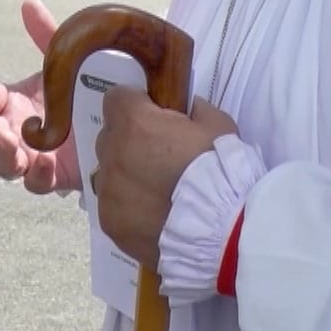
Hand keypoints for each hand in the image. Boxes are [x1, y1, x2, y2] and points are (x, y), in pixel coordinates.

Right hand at [0, 0, 80, 194]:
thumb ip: (47, 35)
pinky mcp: (55, 176)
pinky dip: (37, 175)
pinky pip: (37, 183)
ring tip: (12, 144)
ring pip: (4, 163)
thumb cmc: (80, 89)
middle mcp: (15, 128)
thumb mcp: (65, 60)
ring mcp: (32, 155)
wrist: (117, 117)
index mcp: (12, 99)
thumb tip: (29, 3)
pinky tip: (45, 163)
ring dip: (2, 155)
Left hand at [93, 87, 237, 270]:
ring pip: (109, 174)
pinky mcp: (110, 223)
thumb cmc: (222, 172)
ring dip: (127, 176)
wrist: (221, 231)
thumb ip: (196, 110)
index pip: (116, 99)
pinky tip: (154, 216)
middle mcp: (113, 154)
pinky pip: (113, 206)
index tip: (153, 118)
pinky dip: (128, 207)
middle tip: (160, 158)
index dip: (135, 105)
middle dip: (130, 142)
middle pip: (110, 137)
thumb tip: (188, 109)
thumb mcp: (220, 127)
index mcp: (135, 124)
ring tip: (158, 192)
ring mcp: (108, 191)